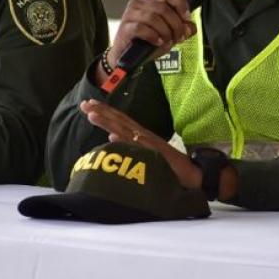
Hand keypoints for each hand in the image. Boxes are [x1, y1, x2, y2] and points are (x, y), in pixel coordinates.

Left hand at [79, 98, 201, 189]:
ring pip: (126, 130)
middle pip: (120, 120)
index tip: (88, 105)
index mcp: (141, 135)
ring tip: (92, 114)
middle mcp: (145, 136)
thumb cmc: (169, 167)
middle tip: (84, 104)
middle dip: (102, 111)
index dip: (105, 111)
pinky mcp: (159, 155)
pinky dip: (129, 140)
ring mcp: (151, 144)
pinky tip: (116, 135)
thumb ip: (128, 144)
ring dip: (109, 121)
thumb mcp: (145, 153)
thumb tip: (110, 136)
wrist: (195, 175)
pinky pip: (142, 147)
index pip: (120, 119)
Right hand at [98, 0, 196, 83]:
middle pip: (163, 8)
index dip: (181, 5)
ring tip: (167, 41)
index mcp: (151, 0)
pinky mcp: (125, 27)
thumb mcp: (169, 34)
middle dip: (175, 25)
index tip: (187, 18)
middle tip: (179, 38)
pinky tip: (158, 42)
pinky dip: (153, 36)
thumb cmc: (148, 42)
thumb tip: (190, 27)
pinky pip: (141, 28)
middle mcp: (140, 3)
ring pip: (154, 17)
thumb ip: (182, 29)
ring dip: (165, 31)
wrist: (127, 57)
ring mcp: (130, 14)